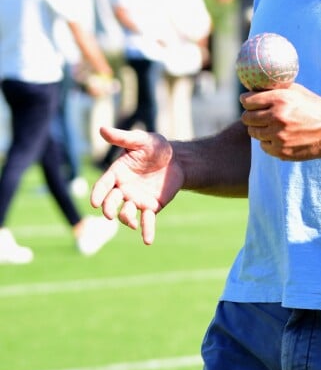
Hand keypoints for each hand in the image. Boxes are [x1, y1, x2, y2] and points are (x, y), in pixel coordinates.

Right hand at [90, 126, 184, 243]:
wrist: (177, 159)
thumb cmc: (156, 147)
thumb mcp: (140, 140)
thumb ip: (122, 138)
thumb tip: (102, 129)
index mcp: (117, 173)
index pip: (103, 185)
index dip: (98, 193)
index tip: (94, 202)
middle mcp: (123, 189)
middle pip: (110, 202)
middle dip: (108, 209)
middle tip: (109, 213)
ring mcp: (136, 200)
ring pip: (126, 213)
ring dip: (126, 219)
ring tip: (132, 221)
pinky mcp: (151, 207)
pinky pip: (147, 221)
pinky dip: (147, 230)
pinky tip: (147, 240)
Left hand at [240, 84, 320, 159]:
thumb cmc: (317, 109)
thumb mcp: (299, 92)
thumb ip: (277, 89)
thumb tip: (256, 87)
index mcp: (280, 99)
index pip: (248, 101)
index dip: (246, 100)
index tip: (247, 101)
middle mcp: (277, 117)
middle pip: (247, 117)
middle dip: (251, 115)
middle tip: (257, 114)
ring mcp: (278, 136)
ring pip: (253, 132)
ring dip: (259, 128)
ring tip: (270, 125)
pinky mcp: (281, 151)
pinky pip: (263, 146)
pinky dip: (268, 141)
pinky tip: (279, 136)